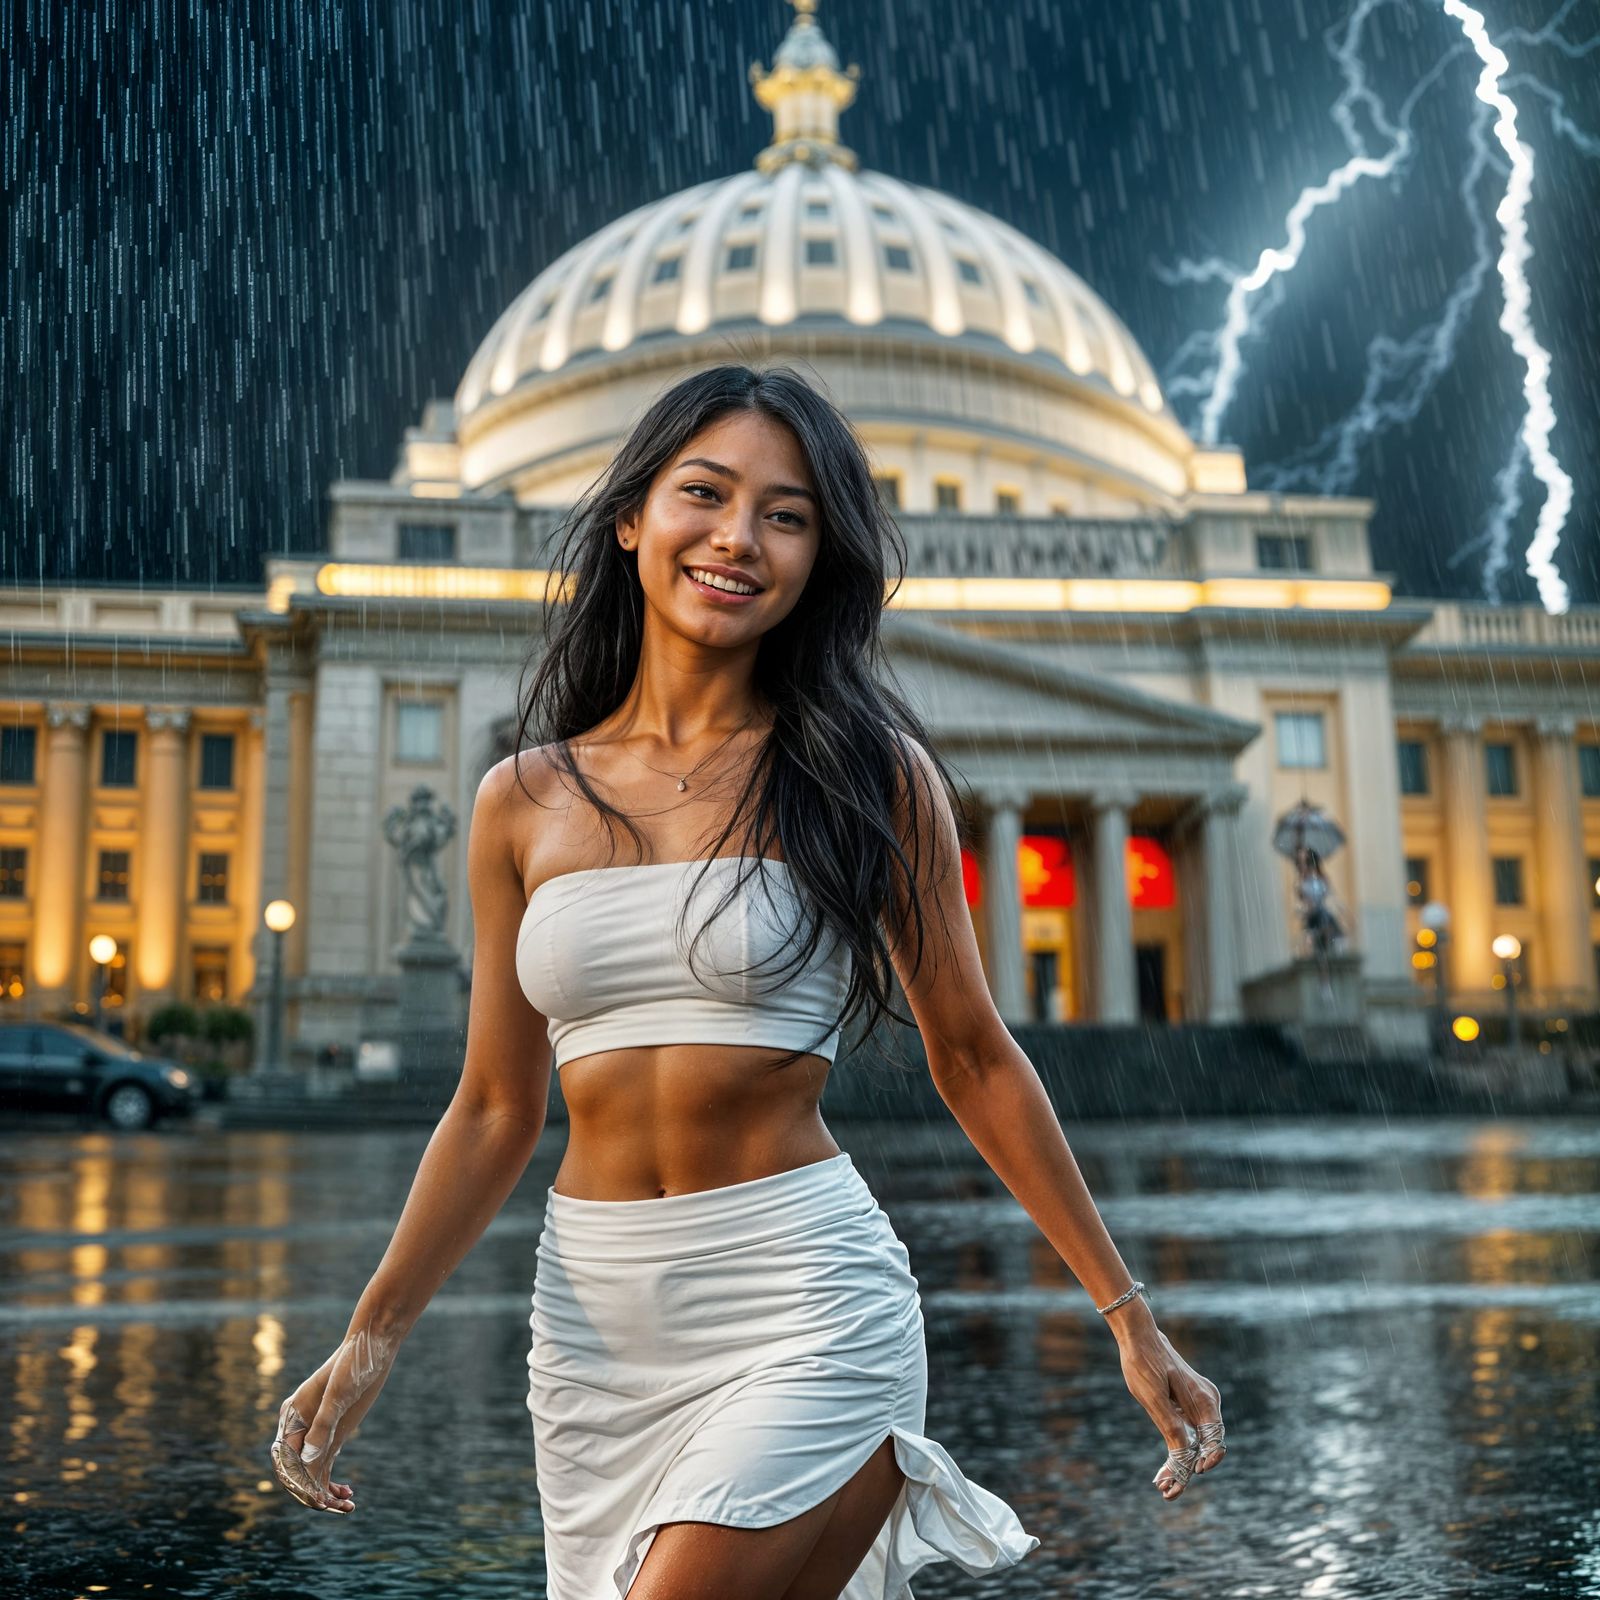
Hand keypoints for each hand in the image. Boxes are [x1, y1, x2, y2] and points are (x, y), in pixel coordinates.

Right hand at [270, 1325, 398, 1512]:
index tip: (316, 1500)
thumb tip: (307, 1460)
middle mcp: (298, 1427)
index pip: (285, 1460)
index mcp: (291, 1415)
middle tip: (335, 1507)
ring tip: (347, 1506)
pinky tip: (348, 1493)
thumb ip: (323, 1426)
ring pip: (311, 1474)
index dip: (297, 1483)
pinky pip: (324, 1467)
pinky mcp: (331, 1434)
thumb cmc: (353, 1364)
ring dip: (324, 1495)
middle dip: (312, 1494)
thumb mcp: (339, 1394)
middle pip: (296, 1471)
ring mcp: (315, 1432)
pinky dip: (332, 1484)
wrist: (373, 1345)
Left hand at [1110, 1306, 1225, 1500]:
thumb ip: (1170, 1424)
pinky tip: (1164, 1469)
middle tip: (1167, 1490)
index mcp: (1204, 1399)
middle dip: (1187, 1470)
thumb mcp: (1152, 1396)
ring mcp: (1198, 1404)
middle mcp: (1206, 1403)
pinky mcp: (1186, 1405)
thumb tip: (1184, 1455)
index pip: (1214, 1440)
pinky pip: (1188, 1433)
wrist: (1138, 1336)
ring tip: (1163, 1484)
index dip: (1204, 1461)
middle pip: (1205, 1445)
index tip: (1191, 1474)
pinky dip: (1177, 1451)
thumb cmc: (1143, 1362)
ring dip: (1181, 1464)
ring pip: (1196, 1442)